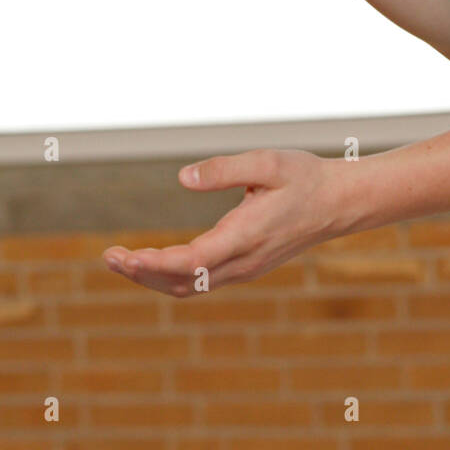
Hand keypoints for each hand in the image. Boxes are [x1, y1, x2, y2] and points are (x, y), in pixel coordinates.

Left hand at [101, 149, 346, 295]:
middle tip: (108, 257)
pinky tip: (154, 262)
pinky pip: (201, 282)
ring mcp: (246, 269)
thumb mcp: (266, 162)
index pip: (189, 262)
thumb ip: (223, 170)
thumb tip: (181, 178)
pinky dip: (172, 276)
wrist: (341, 203)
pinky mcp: (247, 267)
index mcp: (245, 236)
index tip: (123, 256)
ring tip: (122, 261)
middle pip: (181, 283)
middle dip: (141, 274)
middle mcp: (243, 261)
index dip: (152, 264)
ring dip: (153, 278)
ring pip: (190, 287)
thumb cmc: (305, 177)